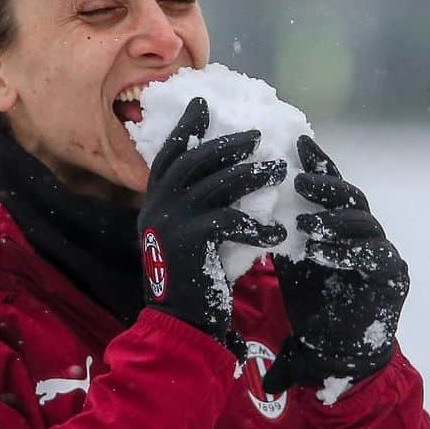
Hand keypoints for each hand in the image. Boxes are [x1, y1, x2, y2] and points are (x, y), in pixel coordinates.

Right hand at [138, 97, 286, 353]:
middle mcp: (156, 208)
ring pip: (215, 184)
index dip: (185, 129)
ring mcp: (171, 223)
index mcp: (152, 204)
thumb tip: (224, 177)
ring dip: (251, 174)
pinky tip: (276, 230)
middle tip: (256, 135)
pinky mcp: (191, 242)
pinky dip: (257, 223)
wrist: (178, 325)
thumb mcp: (184, 238)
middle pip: (192, 161)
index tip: (202, 103)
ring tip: (277, 169)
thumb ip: (194, 209)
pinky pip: (230, 220)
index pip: (167, 156)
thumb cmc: (190, 283)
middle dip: (226, 144)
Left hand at [263, 135, 409, 396]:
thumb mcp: (286, 256)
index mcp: (340, 222)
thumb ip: (277, 227)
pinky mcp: (393, 277)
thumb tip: (244, 194)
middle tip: (300, 179)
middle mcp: (365, 231)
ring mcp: (383, 252)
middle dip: (327, 186)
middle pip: (351, 197)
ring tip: (305, 224)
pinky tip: (321, 253)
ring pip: (365, 224)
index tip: (299, 142)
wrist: (331, 345)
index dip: (318, 163)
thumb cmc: (309, 297)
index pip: (331, 185)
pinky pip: (375, 257)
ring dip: (334, 221)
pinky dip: (346, 253)